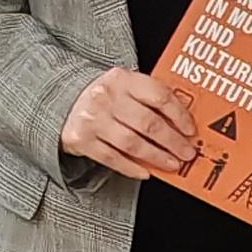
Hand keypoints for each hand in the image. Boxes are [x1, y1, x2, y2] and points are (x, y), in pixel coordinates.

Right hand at [60, 66, 201, 180]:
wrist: (61, 98)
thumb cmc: (103, 95)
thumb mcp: (125, 85)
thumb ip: (149, 97)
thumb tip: (182, 122)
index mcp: (122, 79)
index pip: (159, 97)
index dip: (180, 116)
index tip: (191, 131)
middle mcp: (106, 97)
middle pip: (149, 124)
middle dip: (173, 142)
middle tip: (186, 153)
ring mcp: (92, 119)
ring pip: (132, 143)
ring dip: (157, 157)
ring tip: (172, 164)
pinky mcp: (81, 139)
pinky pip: (112, 158)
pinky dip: (131, 167)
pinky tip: (145, 172)